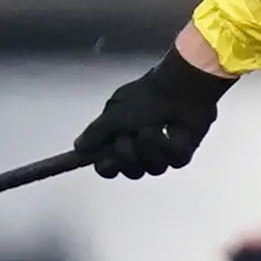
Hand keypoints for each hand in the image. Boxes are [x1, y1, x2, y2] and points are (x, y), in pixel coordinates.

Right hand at [77, 47, 230, 179]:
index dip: (106, 166)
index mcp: (120, 138)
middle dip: (128, 155)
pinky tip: (173, 129)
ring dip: (150, 148)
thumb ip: (95, 133)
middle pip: (130, 172)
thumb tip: (78, 146)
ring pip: (153, 169)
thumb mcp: (113, 114)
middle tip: (127, 138)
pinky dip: (171, 144)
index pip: (107, 166)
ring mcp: (162, 152)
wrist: (178, 88)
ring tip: (152, 127)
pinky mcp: (182, 153)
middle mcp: (140, 148)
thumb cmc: (145, 97)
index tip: (104, 160)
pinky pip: (174, 161)